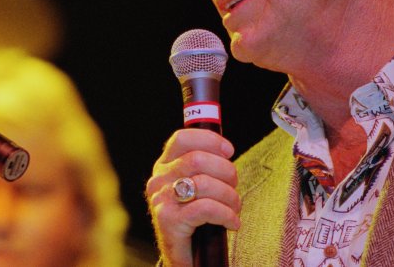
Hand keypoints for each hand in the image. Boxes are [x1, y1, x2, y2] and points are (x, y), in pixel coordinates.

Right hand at [144, 129, 240, 266]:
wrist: (185, 258)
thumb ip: (203, 168)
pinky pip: (205, 209)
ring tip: (234, 209)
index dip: (210, 140)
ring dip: (230, 196)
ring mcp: (162, 200)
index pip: (182, 139)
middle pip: (198, 159)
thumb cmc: (195, 221)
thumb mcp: (195, 189)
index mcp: (164, 166)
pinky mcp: (169, 221)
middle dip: (226, 172)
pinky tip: (232, 223)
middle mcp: (158, 180)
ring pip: (204, 183)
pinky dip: (226, 215)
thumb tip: (225, 149)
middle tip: (233, 187)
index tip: (229, 151)